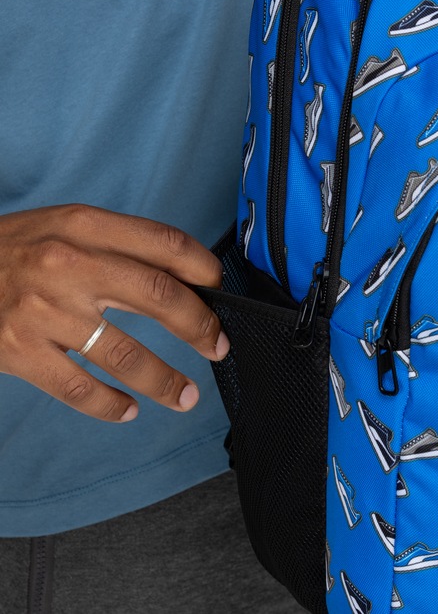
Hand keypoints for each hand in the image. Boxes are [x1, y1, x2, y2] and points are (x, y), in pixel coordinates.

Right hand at [0, 204, 228, 421]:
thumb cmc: (13, 249)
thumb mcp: (64, 227)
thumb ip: (118, 246)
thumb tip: (182, 278)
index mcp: (85, 225)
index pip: (166, 243)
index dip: (205, 269)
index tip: (219, 290)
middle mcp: (69, 263)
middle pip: (160, 295)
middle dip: (201, 326)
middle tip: (218, 346)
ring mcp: (43, 310)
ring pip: (126, 354)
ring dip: (166, 381)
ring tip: (187, 396)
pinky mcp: (18, 351)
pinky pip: (80, 389)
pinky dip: (112, 405)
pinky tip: (129, 410)